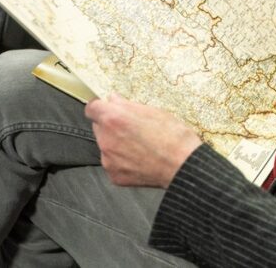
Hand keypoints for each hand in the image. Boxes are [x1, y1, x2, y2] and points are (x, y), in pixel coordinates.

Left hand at [85, 94, 202, 188]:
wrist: (183, 165)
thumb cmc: (173, 137)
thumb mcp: (154, 111)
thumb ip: (128, 105)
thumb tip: (114, 100)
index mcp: (114, 119)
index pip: (92, 108)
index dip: (101, 107)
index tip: (108, 109)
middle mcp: (106, 139)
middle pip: (99, 127)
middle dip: (111, 126)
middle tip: (132, 128)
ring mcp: (108, 159)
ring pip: (106, 146)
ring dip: (117, 144)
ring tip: (140, 145)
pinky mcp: (114, 175)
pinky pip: (113, 163)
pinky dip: (122, 161)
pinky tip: (140, 159)